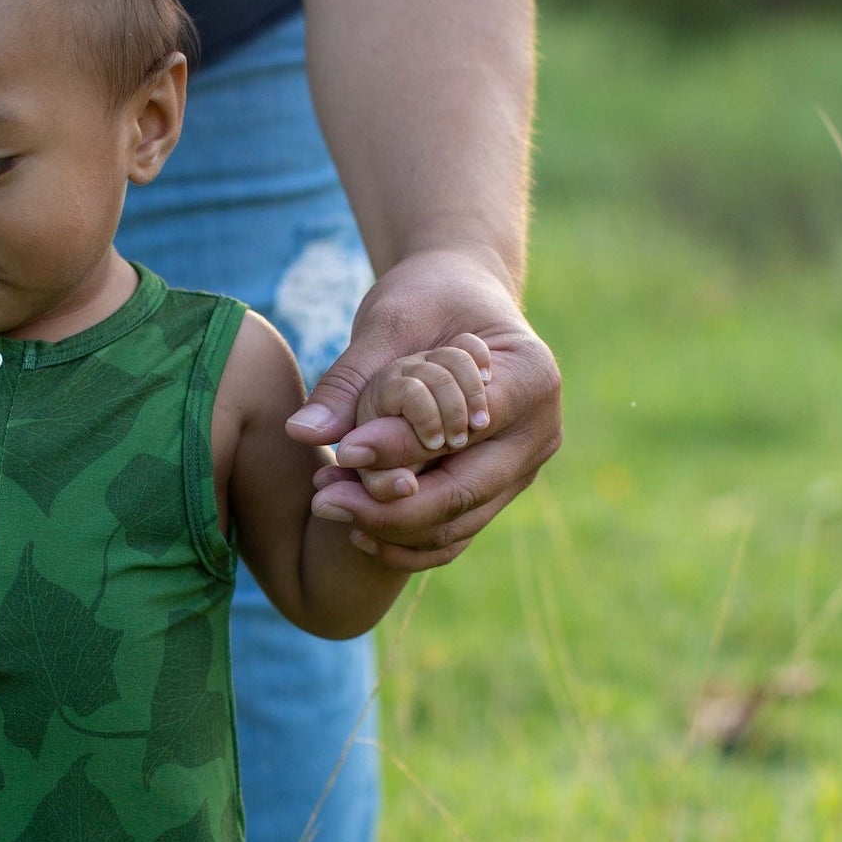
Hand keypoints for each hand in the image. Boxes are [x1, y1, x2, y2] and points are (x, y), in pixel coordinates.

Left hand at [287, 248, 561, 569]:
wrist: (457, 299)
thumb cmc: (427, 299)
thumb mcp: (388, 325)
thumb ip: (349, 381)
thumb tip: (301, 432)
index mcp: (531, 380)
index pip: (462, 433)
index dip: (400, 452)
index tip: (341, 456)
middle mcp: (539, 434)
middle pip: (462, 495)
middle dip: (388, 507)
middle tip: (323, 500)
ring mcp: (523, 470)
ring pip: (456, 526)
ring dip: (389, 528)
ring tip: (329, 505)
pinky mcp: (498, 493)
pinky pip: (453, 535)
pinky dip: (405, 542)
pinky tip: (355, 530)